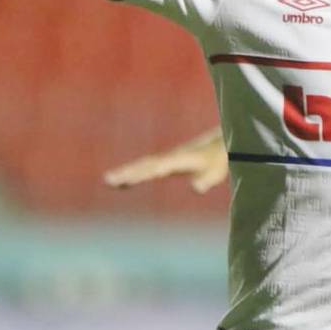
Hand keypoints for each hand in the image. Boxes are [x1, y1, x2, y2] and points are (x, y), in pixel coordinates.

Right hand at [104, 141, 227, 193]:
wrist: (221, 142)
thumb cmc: (219, 159)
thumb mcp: (217, 171)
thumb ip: (208, 180)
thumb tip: (197, 188)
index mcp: (183, 159)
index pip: (162, 167)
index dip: (149, 171)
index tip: (134, 177)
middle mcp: (172, 158)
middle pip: (147, 165)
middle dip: (130, 173)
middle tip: (110, 180)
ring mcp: (168, 159)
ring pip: (144, 166)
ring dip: (127, 173)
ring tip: (109, 181)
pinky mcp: (168, 163)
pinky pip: (147, 169)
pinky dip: (133, 175)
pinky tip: (122, 184)